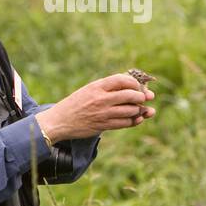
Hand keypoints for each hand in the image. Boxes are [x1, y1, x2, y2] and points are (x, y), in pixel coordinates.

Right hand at [35, 74, 155, 140]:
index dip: (135, 82)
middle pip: (130, 95)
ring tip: (140, 109)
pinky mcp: (103, 125)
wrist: (60, 121)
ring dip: (139, 110)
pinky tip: (137, 119)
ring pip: (130, 110)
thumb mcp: (89, 89)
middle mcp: (101, 98)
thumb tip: (132, 84)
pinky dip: (134, 121)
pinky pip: (125, 123)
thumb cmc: (76, 103)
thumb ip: (108, 87)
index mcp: (97, 86)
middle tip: (145, 97)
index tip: (139, 86)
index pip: (123, 80)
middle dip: (142, 96)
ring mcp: (103, 113)